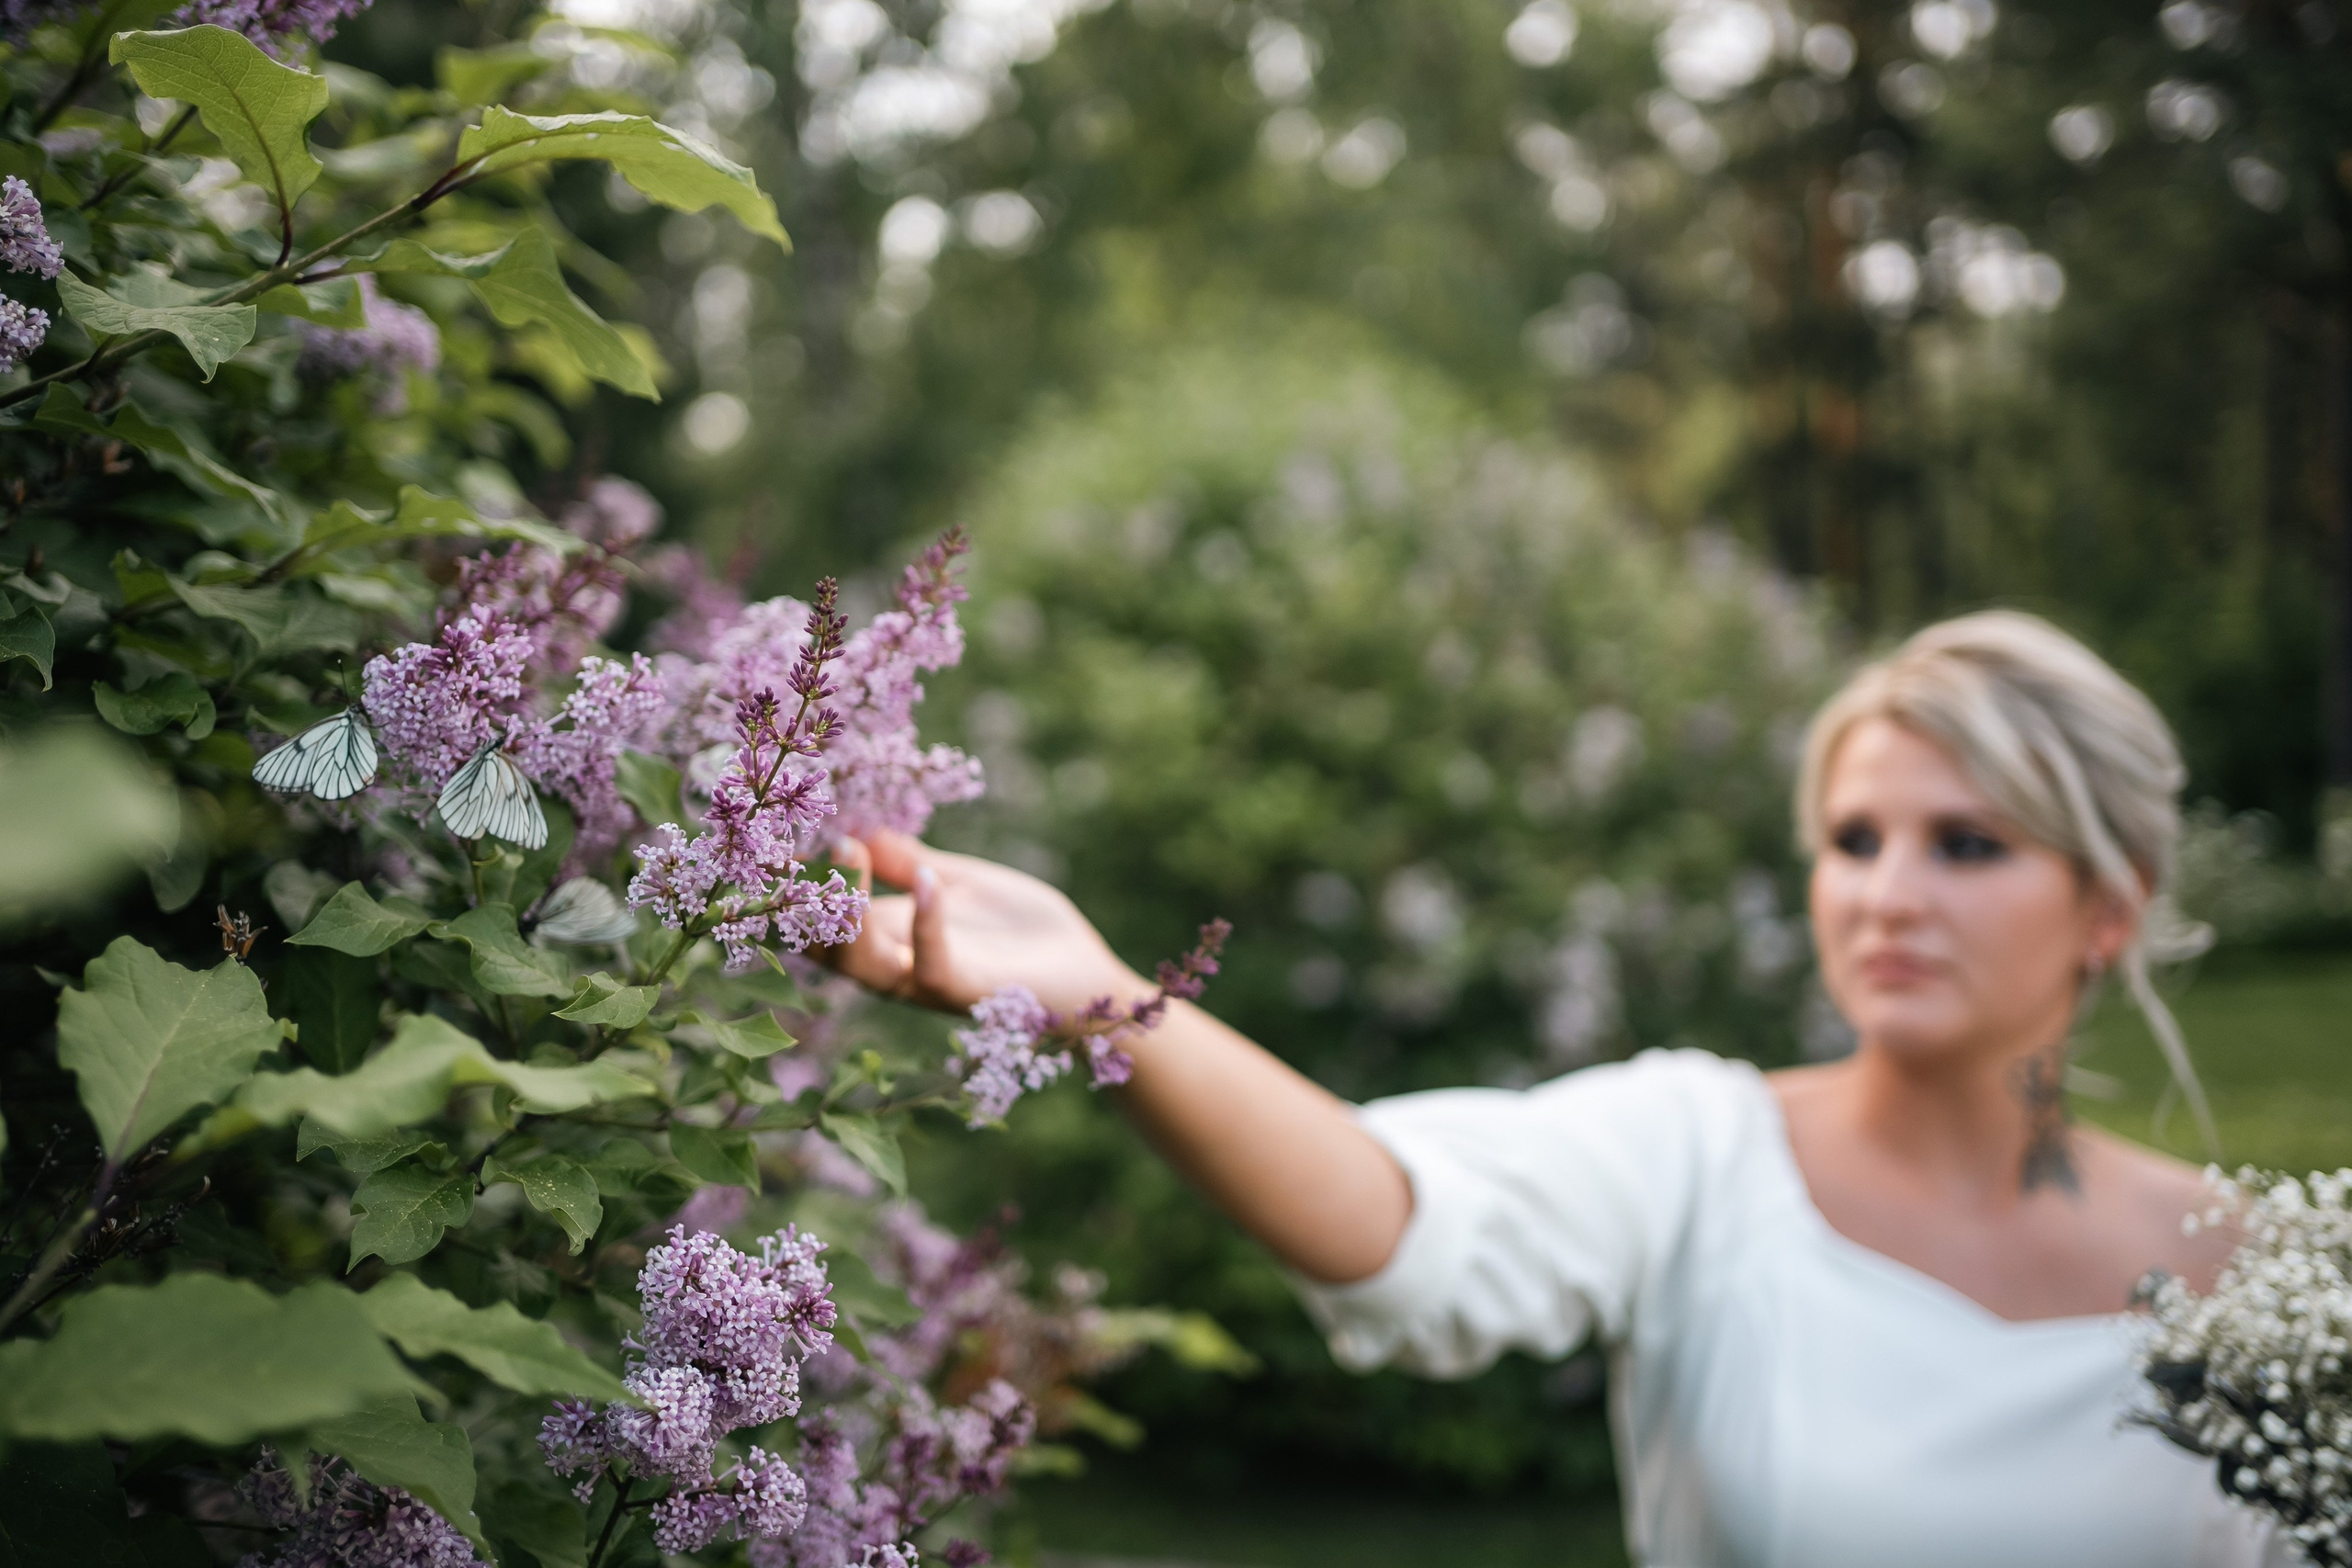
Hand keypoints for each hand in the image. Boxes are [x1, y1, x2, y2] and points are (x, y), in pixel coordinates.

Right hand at [825, 830, 1145, 1015]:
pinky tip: (928, 881)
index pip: (826, 918)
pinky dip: (924, 923)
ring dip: (850, 912)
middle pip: (827, 948)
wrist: (1085, 971)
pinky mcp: (968, 992)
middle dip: (811, 900)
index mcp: (892, 934)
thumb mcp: (958, 882)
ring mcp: (929, 981)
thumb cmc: (1022, 929)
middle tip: (813, 844)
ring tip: (851, 852)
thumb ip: (910, 862)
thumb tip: (859, 827)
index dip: (803, 884)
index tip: (795, 832)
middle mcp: (899, 963)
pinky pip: (929, 968)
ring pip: (863, 965)